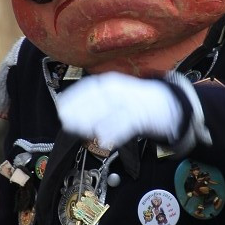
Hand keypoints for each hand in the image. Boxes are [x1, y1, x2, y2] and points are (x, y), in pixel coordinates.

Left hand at [56, 72, 182, 149]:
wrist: (163, 103)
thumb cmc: (131, 102)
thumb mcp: (110, 99)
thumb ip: (92, 106)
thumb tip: (67, 113)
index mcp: (111, 84)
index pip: (90, 87)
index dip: (74, 97)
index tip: (61, 107)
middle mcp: (120, 90)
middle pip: (98, 99)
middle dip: (81, 110)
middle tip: (66, 121)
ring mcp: (132, 102)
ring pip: (112, 109)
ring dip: (95, 120)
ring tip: (81, 130)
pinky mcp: (143, 116)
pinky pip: (127, 123)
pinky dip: (115, 131)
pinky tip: (104, 139)